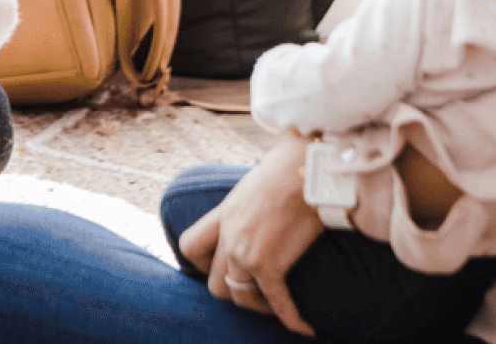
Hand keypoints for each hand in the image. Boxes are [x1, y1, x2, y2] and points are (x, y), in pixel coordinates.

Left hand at [178, 134, 318, 335]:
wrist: (305, 169)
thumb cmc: (290, 169)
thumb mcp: (256, 184)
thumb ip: (252, 205)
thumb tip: (269, 205)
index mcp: (223, 215)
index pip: (190, 247)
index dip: (200, 265)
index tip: (221, 266)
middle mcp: (228, 237)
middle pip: (215, 283)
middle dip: (235, 292)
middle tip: (259, 292)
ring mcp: (245, 253)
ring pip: (240, 298)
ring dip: (260, 307)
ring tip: (280, 307)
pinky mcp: (269, 266)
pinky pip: (277, 304)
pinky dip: (293, 320)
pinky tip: (306, 327)